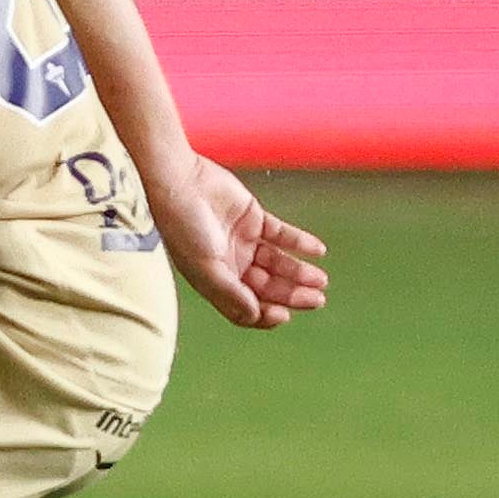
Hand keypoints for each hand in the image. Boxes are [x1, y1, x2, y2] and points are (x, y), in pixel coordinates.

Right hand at [145, 152, 328, 329]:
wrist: (179, 181)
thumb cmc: (181, 225)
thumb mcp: (205, 266)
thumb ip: (231, 293)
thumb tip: (254, 316)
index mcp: (215, 281)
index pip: (246, 307)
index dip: (265, 315)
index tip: (285, 315)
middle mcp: (231, 264)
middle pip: (267, 287)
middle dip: (292, 295)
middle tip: (316, 299)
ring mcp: (244, 241)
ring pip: (278, 262)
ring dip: (299, 272)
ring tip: (320, 280)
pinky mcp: (254, 218)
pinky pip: (282, 234)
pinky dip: (300, 242)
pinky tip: (317, 251)